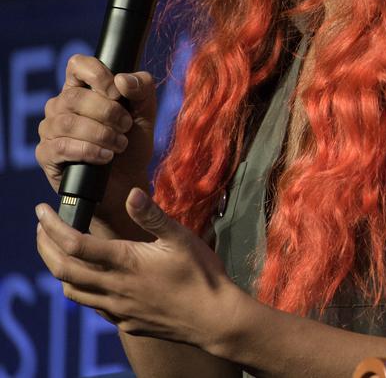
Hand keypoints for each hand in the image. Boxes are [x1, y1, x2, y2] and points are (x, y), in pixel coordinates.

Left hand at [35, 188, 244, 349]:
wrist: (214, 318)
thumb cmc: (202, 274)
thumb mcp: (181, 238)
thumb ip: (152, 216)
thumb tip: (131, 193)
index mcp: (126, 262)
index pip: (74, 244)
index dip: (53, 226)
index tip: (42, 211)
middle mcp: (114, 287)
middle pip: (62, 269)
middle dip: (45, 247)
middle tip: (42, 228)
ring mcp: (117, 308)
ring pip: (72, 291)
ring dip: (58, 269)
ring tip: (59, 251)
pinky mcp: (125, 322)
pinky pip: (92, 306)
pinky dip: (81, 288)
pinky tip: (91, 279)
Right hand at [36, 54, 158, 235]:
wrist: (127, 181)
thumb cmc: (133, 142)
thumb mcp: (146, 112)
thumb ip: (143, 89)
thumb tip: (122, 80)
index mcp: (82, 88)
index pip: (78, 64)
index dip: (98, 75)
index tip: (118, 94)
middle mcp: (61, 105)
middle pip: (76, 96)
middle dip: (109, 112)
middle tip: (126, 127)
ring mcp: (50, 129)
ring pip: (68, 122)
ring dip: (102, 134)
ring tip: (120, 144)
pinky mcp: (46, 154)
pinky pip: (63, 146)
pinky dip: (90, 150)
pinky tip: (106, 156)